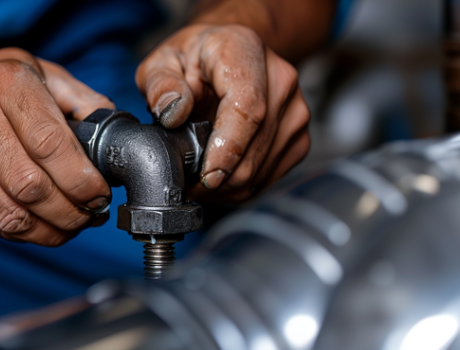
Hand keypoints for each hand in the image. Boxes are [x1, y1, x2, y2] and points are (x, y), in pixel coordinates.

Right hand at [0, 48, 114, 245]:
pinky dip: (18, 232)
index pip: (49, 144)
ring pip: (8, 214)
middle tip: (88, 215)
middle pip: (30, 187)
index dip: (81, 180)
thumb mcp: (41, 73)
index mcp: (5, 82)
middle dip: (70, 212)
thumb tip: (118, 139)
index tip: (99, 194)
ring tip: (68, 225)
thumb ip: (83, 102)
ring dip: (48, 230)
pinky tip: (35, 223)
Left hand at [136, 24, 310, 201]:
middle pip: (256, 146)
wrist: (231, 54)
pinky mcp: (298, 137)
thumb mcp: (163, 61)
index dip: (228, 148)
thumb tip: (171, 113)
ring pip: (261, 169)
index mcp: (244, 52)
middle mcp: (280, 81)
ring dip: (226, 187)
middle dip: (218, 178)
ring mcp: (295, 111)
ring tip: (197, 178)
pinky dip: (239, 186)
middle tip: (185, 184)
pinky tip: (218, 175)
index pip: (247, 107)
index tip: (206, 175)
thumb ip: (161, 84)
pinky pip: (268, 177)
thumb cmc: (195, 59)